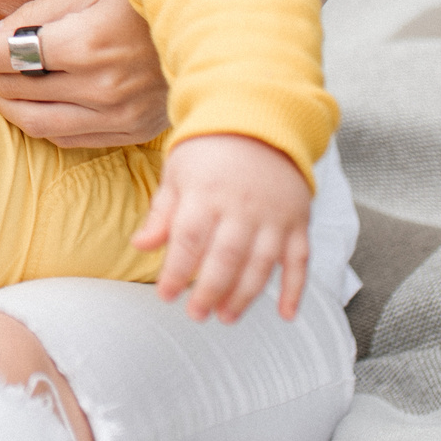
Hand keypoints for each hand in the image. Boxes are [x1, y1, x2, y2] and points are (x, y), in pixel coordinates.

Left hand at [0, 0, 168, 147]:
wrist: (215, 24)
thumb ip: (32, 15)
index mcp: (88, 43)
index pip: (1, 55)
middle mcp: (102, 88)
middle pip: (10, 90)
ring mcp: (118, 116)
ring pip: (31, 123)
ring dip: (2, 99)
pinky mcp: (130, 132)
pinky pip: (65, 138)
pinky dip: (37, 120)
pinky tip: (32, 95)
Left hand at [133, 134, 312, 323]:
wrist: (259, 123)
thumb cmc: (209, 152)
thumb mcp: (178, 173)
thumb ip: (163, 212)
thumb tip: (140, 245)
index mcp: (206, 193)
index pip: (189, 238)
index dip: (176, 270)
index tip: (165, 295)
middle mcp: (242, 206)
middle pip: (226, 257)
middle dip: (210, 290)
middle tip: (196, 314)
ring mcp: (274, 215)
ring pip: (261, 264)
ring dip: (245, 295)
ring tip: (226, 316)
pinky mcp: (298, 221)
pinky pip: (300, 259)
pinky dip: (295, 288)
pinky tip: (285, 314)